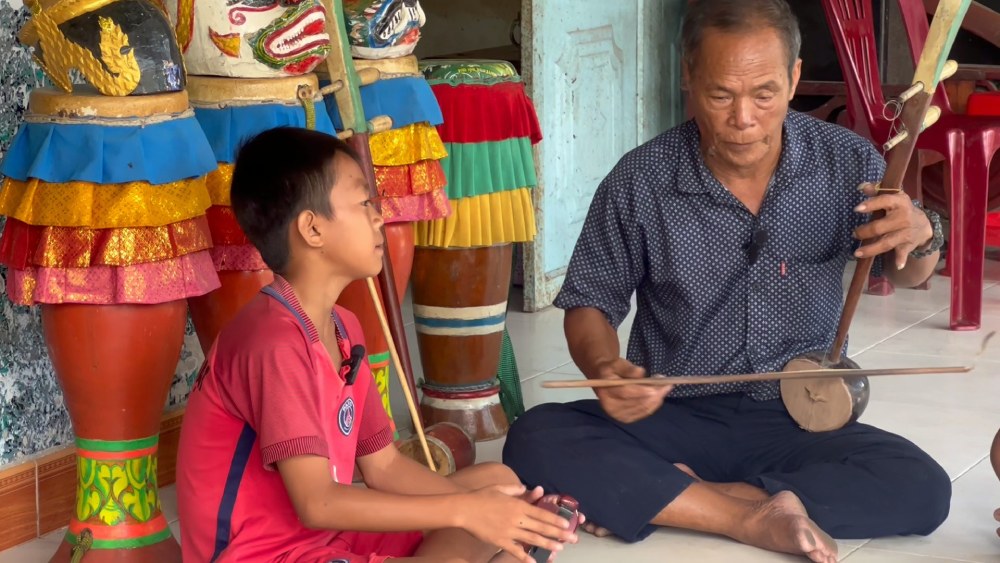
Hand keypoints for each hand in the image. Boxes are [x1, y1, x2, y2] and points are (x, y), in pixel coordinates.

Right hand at [458, 485, 577, 561]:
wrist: (463, 508)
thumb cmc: (480, 496)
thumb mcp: (499, 488)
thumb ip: (514, 489)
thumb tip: (525, 488)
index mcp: (518, 505)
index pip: (541, 514)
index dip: (555, 520)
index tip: (567, 524)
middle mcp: (516, 519)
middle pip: (541, 528)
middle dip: (559, 534)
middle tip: (572, 539)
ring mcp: (508, 531)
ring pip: (532, 539)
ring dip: (547, 545)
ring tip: (559, 548)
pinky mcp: (499, 541)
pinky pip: (514, 550)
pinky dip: (524, 557)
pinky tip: (533, 562)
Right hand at [593, 358, 671, 423]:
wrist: (605, 380)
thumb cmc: (613, 370)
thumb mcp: (618, 363)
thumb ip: (628, 368)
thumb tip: (640, 372)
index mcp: (605, 390)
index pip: (625, 393)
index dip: (641, 391)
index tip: (656, 387)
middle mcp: (610, 406)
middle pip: (637, 403)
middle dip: (654, 395)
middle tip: (667, 384)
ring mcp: (619, 415)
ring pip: (643, 409)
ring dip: (657, 399)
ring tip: (665, 387)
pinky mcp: (626, 419)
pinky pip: (644, 412)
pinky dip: (654, 404)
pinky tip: (659, 395)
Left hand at [853, 183, 933, 268]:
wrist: (924, 225)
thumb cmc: (901, 209)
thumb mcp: (893, 197)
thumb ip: (876, 191)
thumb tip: (861, 187)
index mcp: (899, 202)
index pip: (884, 201)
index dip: (871, 204)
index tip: (857, 209)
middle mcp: (903, 218)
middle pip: (880, 227)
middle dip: (864, 231)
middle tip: (854, 234)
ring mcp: (906, 233)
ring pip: (886, 242)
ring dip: (871, 248)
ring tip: (856, 253)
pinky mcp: (908, 245)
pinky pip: (903, 253)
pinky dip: (901, 259)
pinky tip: (897, 265)